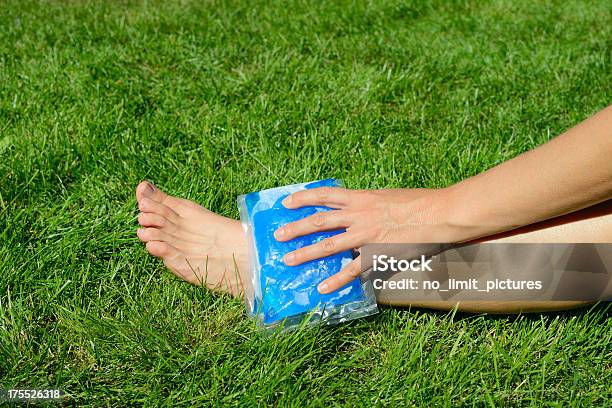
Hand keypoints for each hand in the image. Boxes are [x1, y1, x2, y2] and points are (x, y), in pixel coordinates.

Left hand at [274, 186, 462, 293]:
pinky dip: (336, 280)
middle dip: (296, 228)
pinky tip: (323, 288)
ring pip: (328, 245)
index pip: (325, 195)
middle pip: (319, 221)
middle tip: (278, 235)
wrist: (440, 213)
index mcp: (361, 197)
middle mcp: (358, 214)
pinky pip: (351, 270)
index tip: (287, 202)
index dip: (303, 198)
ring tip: (288, 260)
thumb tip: (359, 209)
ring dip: (306, 253)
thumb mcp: (388, 197)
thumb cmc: (420, 201)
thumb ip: (370, 204)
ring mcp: (365, 235)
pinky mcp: (376, 255)